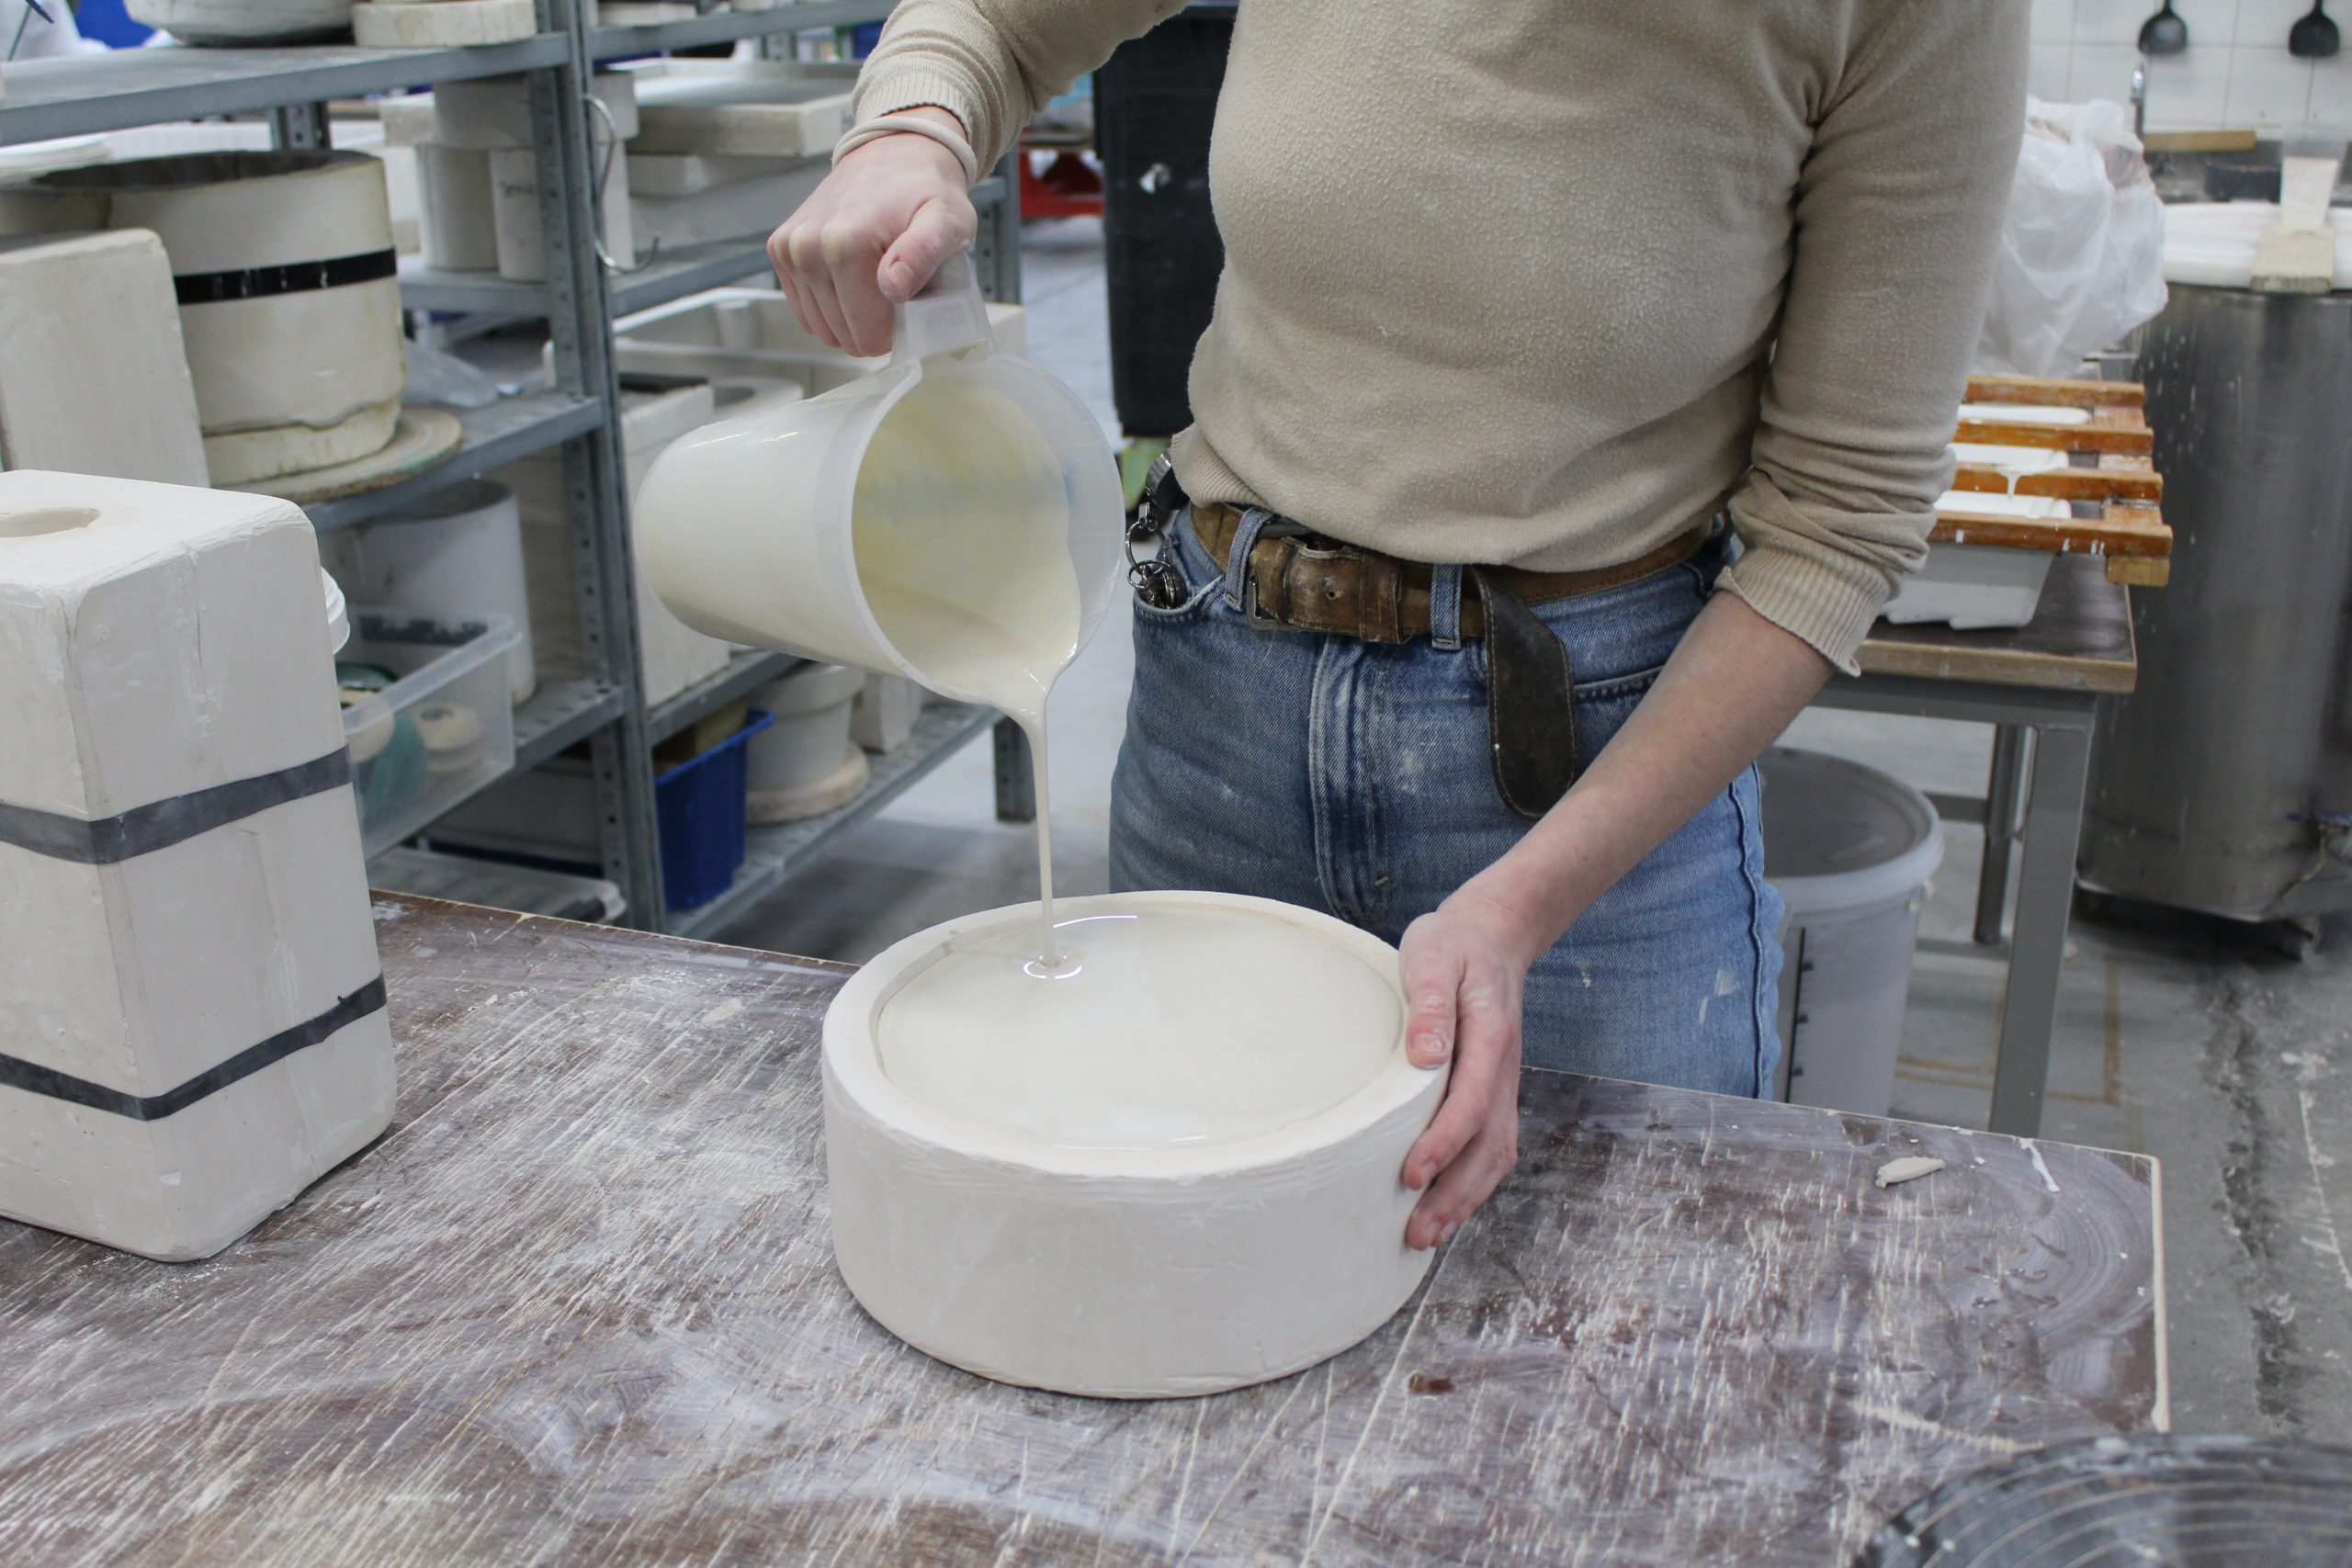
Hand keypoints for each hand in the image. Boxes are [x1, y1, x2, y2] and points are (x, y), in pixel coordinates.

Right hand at [766, 109, 975, 357]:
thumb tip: (892, 286)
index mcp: (845, 245)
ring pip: (822, 327)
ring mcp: (789, 248)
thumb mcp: (946, 221)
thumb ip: (924, 253)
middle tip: (896, 288)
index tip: (910, 301)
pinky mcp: (780, 249)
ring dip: (851, 315)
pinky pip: (805, 309)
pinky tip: (851, 277)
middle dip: (872, 323)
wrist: (895, 154)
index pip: (866, 336)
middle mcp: (807, 246)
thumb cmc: (926, 193)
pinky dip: (830, 304)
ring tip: (875, 279)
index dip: (894, 330)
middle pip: (842, 334)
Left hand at [1396, 886, 1538, 1249]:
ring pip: (1495, 1155)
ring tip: (1426, 1238)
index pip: (1471, 1103)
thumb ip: (1431, 1004)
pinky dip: (1472, 1186)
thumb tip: (1426, 1057)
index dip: (1443, 1143)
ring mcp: (1503, 1086)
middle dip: (1455, 1194)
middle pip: (1489, 1145)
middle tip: (1416, 1233)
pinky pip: (1492, 1148)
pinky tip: (1445, 1210)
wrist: (1491, 938)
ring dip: (1464, 1200)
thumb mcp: (1433, 956)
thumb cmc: (1452, 947)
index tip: (1411, 1174)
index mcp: (1489, 1038)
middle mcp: (1503, 1071)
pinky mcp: (1494, 1095)